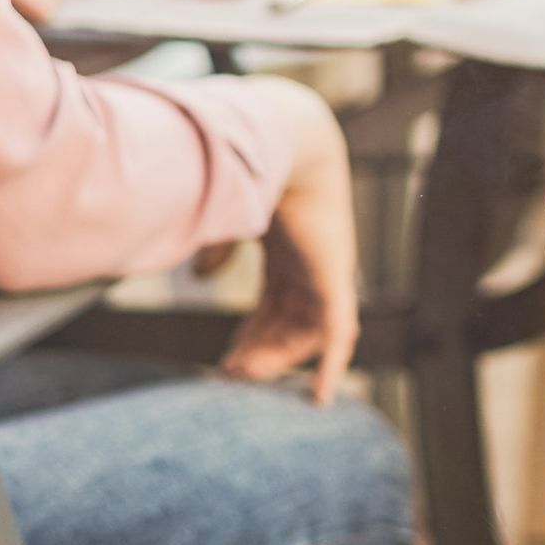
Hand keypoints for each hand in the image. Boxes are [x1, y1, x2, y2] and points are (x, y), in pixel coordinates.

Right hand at [219, 79, 359, 402]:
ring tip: (245, 375)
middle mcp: (312, 265)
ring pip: (307, 333)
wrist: (289, 145)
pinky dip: (331, 366)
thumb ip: (218, 246)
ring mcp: (327, 272)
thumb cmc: (253, 172)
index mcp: (288, 251)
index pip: (274, 304)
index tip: (225, 360)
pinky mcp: (337, 279)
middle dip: (260, 352)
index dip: (252, 334)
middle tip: (230, 376)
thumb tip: (205, 275)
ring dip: (279, 360)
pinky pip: (339, 333)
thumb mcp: (229, 219)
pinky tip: (319, 399)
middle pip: (290, 322)